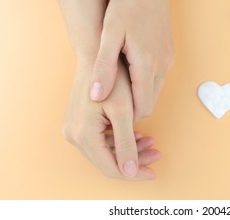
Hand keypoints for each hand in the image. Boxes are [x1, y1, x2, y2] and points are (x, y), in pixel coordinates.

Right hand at [63, 60, 160, 179]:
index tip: (153, 172)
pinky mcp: (79, 124)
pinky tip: (136, 135)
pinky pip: (101, 140)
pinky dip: (120, 141)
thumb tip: (131, 172)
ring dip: (129, 151)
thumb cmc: (112, 79)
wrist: (97, 56)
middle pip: (108, 161)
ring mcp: (74, 130)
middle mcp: (74, 136)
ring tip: (150, 142)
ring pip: (106, 151)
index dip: (134, 173)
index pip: (111, 168)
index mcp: (84, 135)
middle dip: (134, 161)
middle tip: (156, 154)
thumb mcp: (124, 112)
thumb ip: (126, 144)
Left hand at [89, 0, 174, 119]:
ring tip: (116, 91)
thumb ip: (104, 67)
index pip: (141, 108)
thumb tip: (97, 96)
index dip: (126, 118)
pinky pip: (157, 81)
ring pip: (154, 94)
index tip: (109, 117)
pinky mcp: (169, 57)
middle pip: (149, 104)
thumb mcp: (108, 34)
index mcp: (147, 64)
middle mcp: (162, 67)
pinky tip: (128, 76)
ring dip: (138, 98)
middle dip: (131, 111)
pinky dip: (144, 86)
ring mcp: (168, 62)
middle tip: (109, 106)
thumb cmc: (127, 6)